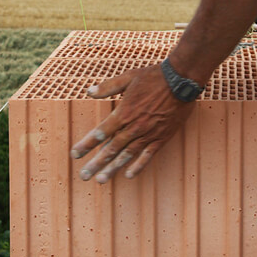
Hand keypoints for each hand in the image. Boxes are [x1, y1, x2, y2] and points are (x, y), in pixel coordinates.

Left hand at [70, 64, 195, 183]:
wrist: (181, 81)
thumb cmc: (154, 77)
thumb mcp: (128, 77)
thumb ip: (108, 87)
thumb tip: (89, 91)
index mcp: (124, 112)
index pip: (101, 132)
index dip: (87, 144)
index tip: (75, 154)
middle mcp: (134, 126)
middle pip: (111, 148)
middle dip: (96, 163)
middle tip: (83, 175)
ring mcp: (148, 134)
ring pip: (127, 154)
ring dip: (113, 168)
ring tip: (101, 180)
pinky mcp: (161, 137)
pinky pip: (148, 155)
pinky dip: (138, 166)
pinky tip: (129, 175)